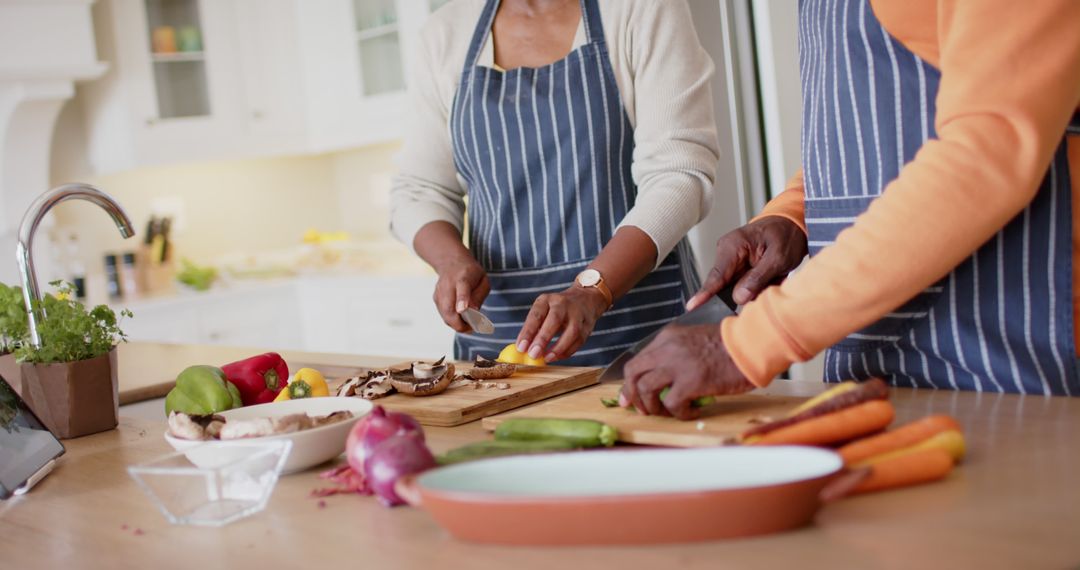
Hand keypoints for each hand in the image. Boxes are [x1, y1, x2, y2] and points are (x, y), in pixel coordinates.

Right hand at [432, 255, 489, 332]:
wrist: (450, 261)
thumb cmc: (471, 273)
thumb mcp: (482, 280)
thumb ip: (479, 296)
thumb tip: (473, 312)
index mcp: (463, 277)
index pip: (462, 289)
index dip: (462, 300)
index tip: (462, 310)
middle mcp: (448, 284)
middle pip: (449, 308)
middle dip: (460, 324)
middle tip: (473, 328)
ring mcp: (439, 292)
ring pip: (445, 315)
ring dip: (457, 325)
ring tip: (469, 325)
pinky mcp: (435, 299)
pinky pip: (444, 315)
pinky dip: (453, 321)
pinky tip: (462, 318)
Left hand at [516, 287, 607, 361]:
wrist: (584, 298)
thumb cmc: (556, 309)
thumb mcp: (543, 310)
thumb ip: (534, 327)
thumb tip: (522, 349)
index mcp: (547, 299)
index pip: (536, 315)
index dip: (528, 332)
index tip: (521, 347)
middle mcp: (563, 304)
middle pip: (554, 320)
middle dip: (543, 339)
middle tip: (533, 354)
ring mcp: (578, 314)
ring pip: (572, 332)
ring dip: (558, 348)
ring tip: (546, 359)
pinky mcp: (588, 325)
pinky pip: (579, 341)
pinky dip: (567, 351)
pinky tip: (556, 357)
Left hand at [620, 323, 754, 419]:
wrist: (752, 344)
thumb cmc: (731, 345)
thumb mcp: (696, 340)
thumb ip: (677, 353)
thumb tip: (667, 378)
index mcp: (668, 337)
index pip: (638, 360)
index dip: (631, 381)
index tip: (630, 396)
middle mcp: (667, 348)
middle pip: (633, 373)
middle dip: (631, 395)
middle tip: (640, 409)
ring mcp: (677, 365)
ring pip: (646, 389)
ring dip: (652, 407)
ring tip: (666, 413)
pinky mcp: (691, 381)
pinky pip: (672, 404)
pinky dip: (678, 413)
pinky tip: (690, 413)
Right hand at [686, 216, 806, 309]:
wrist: (792, 225)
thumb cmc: (786, 234)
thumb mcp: (778, 258)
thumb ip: (758, 278)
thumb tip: (738, 297)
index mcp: (732, 246)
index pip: (716, 276)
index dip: (705, 294)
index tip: (692, 307)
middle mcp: (727, 253)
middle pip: (725, 286)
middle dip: (745, 293)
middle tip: (767, 285)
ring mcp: (732, 261)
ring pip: (736, 289)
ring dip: (756, 289)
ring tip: (775, 276)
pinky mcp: (739, 268)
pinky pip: (743, 286)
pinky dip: (758, 286)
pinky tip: (772, 277)